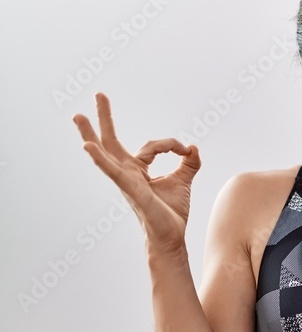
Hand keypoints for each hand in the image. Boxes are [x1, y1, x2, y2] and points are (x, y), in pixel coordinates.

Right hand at [72, 92, 201, 255]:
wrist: (171, 237)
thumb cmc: (171, 212)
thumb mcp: (183, 181)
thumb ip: (189, 163)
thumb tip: (193, 147)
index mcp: (138, 170)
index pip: (152, 146)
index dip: (171, 144)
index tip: (186, 150)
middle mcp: (127, 173)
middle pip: (112, 142)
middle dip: (105, 118)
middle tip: (99, 94)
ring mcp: (126, 182)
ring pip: (106, 154)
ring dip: (92, 134)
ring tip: (78, 116)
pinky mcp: (131, 191)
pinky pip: (113, 172)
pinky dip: (101, 159)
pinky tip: (88, 147)